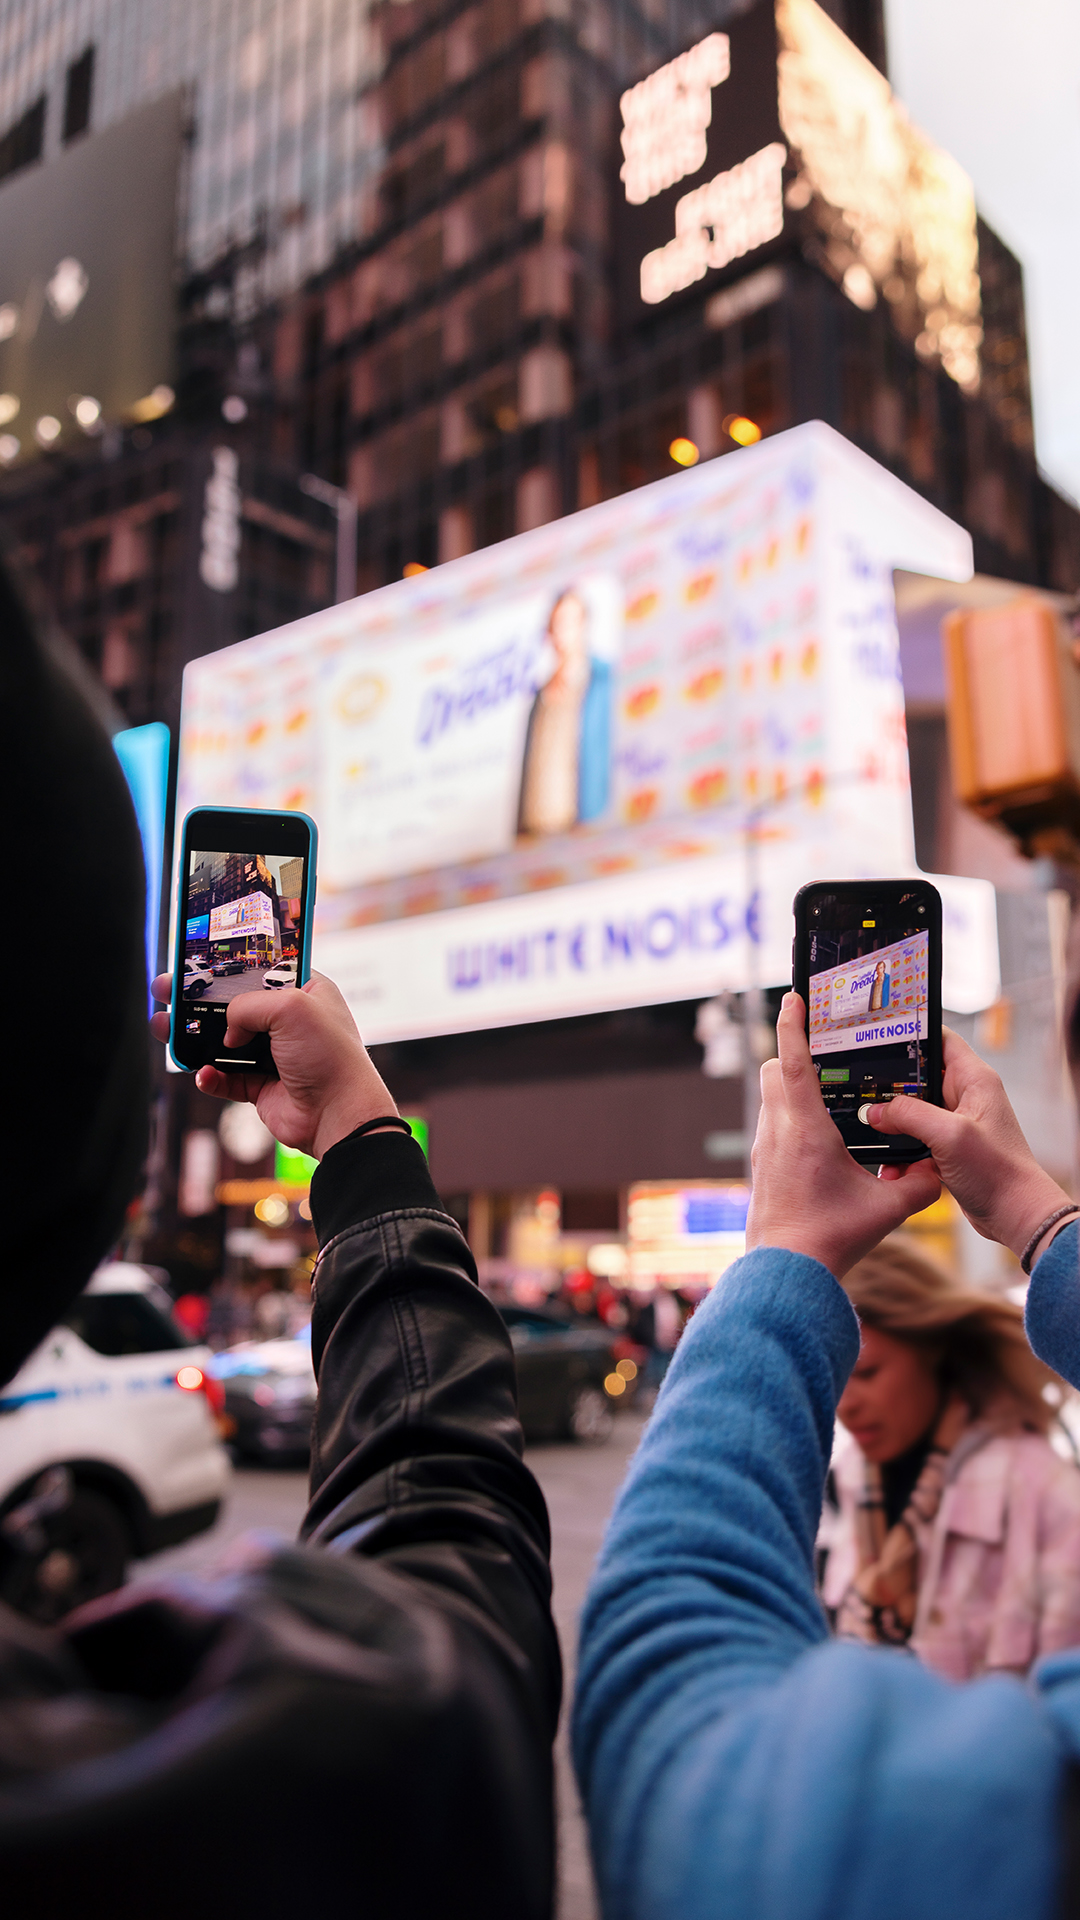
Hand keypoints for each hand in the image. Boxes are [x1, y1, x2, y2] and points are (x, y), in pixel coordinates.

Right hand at [150, 971, 398, 1159]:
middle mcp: (289, 1022)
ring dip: (194, 1038)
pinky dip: (211, 1077)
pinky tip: (202, 1074)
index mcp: (304, 992)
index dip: (227, 968)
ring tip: (164, 1029)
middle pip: (233, 1006)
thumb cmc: (329, 1056)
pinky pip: (227, 1078)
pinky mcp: (262, 1086)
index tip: (195, 963)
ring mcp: (274, 1055)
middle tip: (166, 992)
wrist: (338, 1114)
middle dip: (196, 1001)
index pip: (259, 971)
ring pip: (223, 1042)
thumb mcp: (290, 1007)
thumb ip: (247, 1005)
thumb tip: (227, 1031)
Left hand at [745, 993, 940, 1277]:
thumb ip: (919, 1185)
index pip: (792, 1062)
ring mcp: (764, 1150)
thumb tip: (937, 1170)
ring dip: (790, 1087)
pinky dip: (788, 1116)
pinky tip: (816, 1138)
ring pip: (769, 1098)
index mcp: (805, 1130)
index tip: (793, 999)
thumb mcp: (887, 1210)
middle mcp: (778, 1132)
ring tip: (823, 1094)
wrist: (784, 1273)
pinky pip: (771, 1126)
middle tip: (820, 1051)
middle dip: (791, 1054)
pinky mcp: (761, 1168)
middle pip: (773, 1071)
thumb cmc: (830, 1238)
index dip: (792, 1026)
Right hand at [866, 1026, 1071, 1257]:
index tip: (879, 1037)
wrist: (1015, 1215)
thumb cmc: (998, 1172)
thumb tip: (875, 1111)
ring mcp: (957, 1122)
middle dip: (892, 1087)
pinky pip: (917, 1138)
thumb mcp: (948, 1135)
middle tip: (864, 1092)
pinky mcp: (950, 1147)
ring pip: (914, 1111)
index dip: (912, 1034)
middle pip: (920, 1077)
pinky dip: (903, 1149)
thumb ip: (908, 1115)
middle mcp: (966, 1096)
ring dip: (895, 1124)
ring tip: (873, 1130)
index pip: (941, 1039)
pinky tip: (891, 1163)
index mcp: (974, 1080)